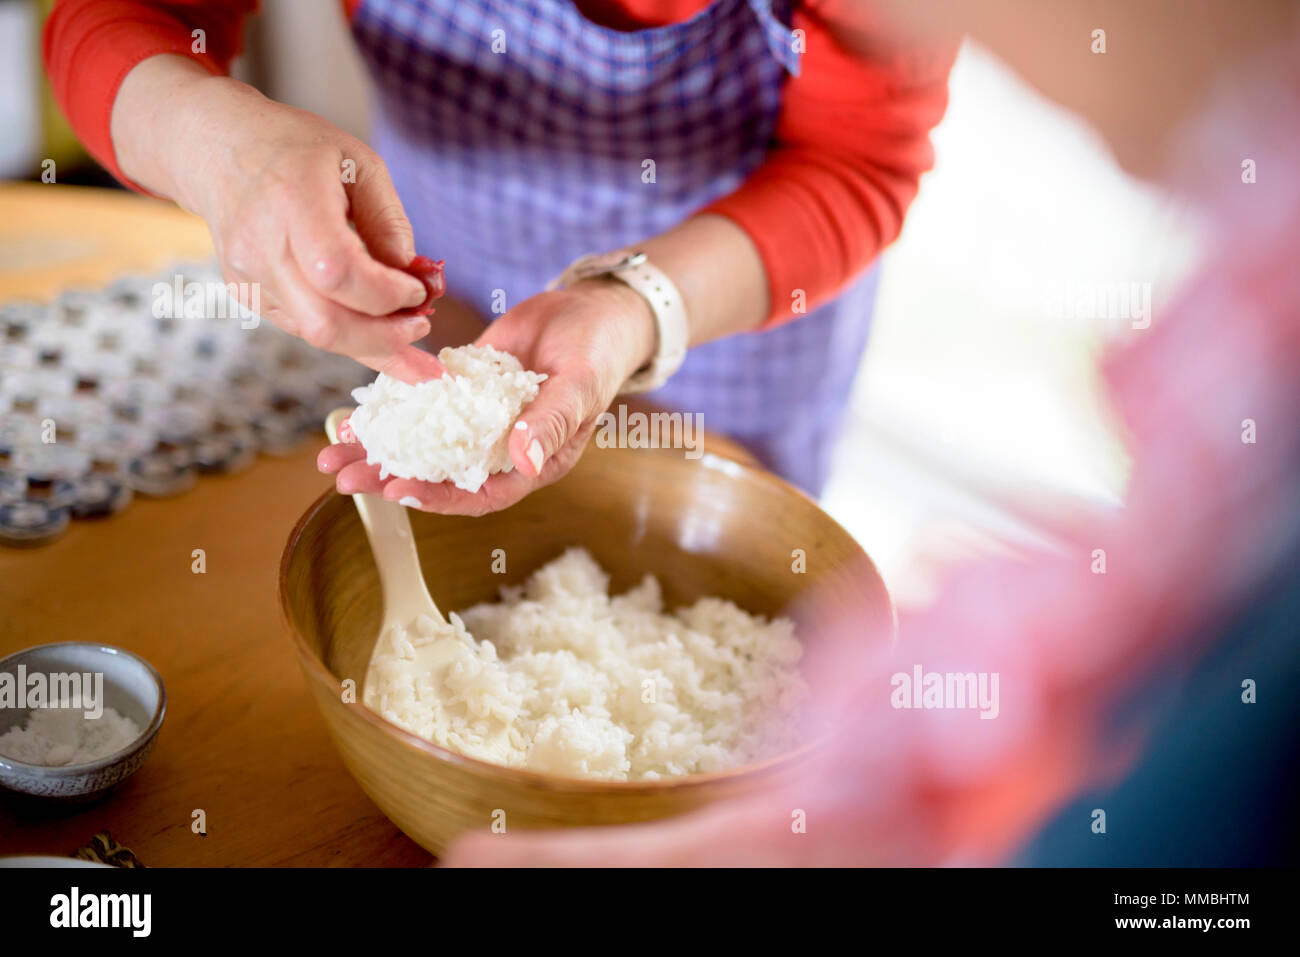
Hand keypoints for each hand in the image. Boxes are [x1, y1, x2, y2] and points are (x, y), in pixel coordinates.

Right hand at [112, 56, 441, 381]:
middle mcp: (261, 245)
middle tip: (421, 326)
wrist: (218, 149)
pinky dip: (346, 334)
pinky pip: (304, 328)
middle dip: (385, 337)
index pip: (338, 272)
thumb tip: (415, 278)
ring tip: (407, 334)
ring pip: (316, 334)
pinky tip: (374, 327)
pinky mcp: (247, 293)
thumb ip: (388, 221)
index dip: (386, 293)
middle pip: (326, 322)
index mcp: (291, 200)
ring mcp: (248, 275)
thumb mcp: (358, 164)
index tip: (419, 291)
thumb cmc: (296, 150)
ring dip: (370, 344)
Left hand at [318, 280, 656, 514]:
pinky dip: (391, 410)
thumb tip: (521, 460)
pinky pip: (422, 405)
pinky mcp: (462, 389)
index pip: (481, 493)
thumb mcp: (581, 385)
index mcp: (533, 461)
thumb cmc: (599, 352)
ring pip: (423, 442)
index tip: (400, 490)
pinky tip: (358, 413)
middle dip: (390, 478)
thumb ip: (552, 422)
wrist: (592, 310)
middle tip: (344, 478)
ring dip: (380, 449)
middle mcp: (499, 447)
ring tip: (333, 455)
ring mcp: (477, 419)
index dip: (439, 496)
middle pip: (440, 474)